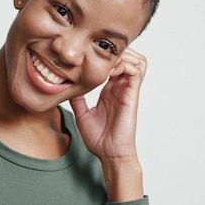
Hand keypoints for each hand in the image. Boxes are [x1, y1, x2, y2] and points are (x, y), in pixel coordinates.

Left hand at [69, 48, 146, 200]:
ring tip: (108, 61)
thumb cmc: (99, 138)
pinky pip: (136, 72)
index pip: (115, 63)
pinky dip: (126, 65)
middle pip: (129, 57)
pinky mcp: (132, 96)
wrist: (108, 153)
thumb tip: (66, 87)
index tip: (90, 54)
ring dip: (124, 56)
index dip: (106, 55)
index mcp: (110, 89)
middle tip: (100, 53)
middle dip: (118, 50)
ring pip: (138, 61)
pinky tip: (111, 72)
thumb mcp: (81, 114)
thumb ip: (77, 99)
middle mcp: (120, 87)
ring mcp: (127, 90)